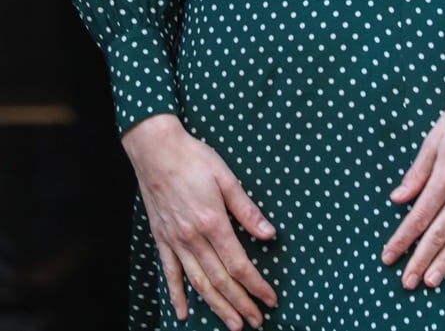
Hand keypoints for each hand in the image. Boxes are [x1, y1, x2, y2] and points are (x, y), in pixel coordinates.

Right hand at [122, 114, 277, 329]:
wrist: (155, 149)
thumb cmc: (193, 158)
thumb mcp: (226, 177)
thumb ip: (247, 209)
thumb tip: (270, 234)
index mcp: (212, 222)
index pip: (239, 264)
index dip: (256, 285)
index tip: (270, 299)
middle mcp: (192, 238)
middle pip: (220, 280)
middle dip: (241, 304)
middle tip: (256, 322)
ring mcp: (175, 240)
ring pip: (198, 283)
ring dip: (217, 306)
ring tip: (232, 324)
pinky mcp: (161, 238)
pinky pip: (170, 273)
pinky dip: (176, 295)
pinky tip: (183, 312)